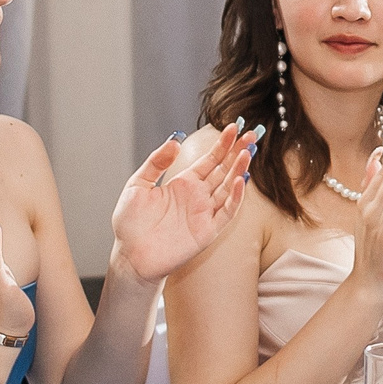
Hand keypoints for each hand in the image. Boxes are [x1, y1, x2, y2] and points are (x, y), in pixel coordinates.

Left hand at [109, 124, 258, 280]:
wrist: (130, 256)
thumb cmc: (130, 224)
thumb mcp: (137, 185)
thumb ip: (156, 162)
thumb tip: (175, 140)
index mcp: (183, 183)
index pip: (209, 160)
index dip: (222, 144)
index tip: (234, 127)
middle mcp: (198, 196)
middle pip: (224, 170)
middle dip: (238, 152)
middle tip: (252, 134)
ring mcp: (204, 213)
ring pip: (228, 187)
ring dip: (239, 170)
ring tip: (248, 152)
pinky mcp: (207, 231)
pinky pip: (226, 212)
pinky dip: (235, 197)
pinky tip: (240, 180)